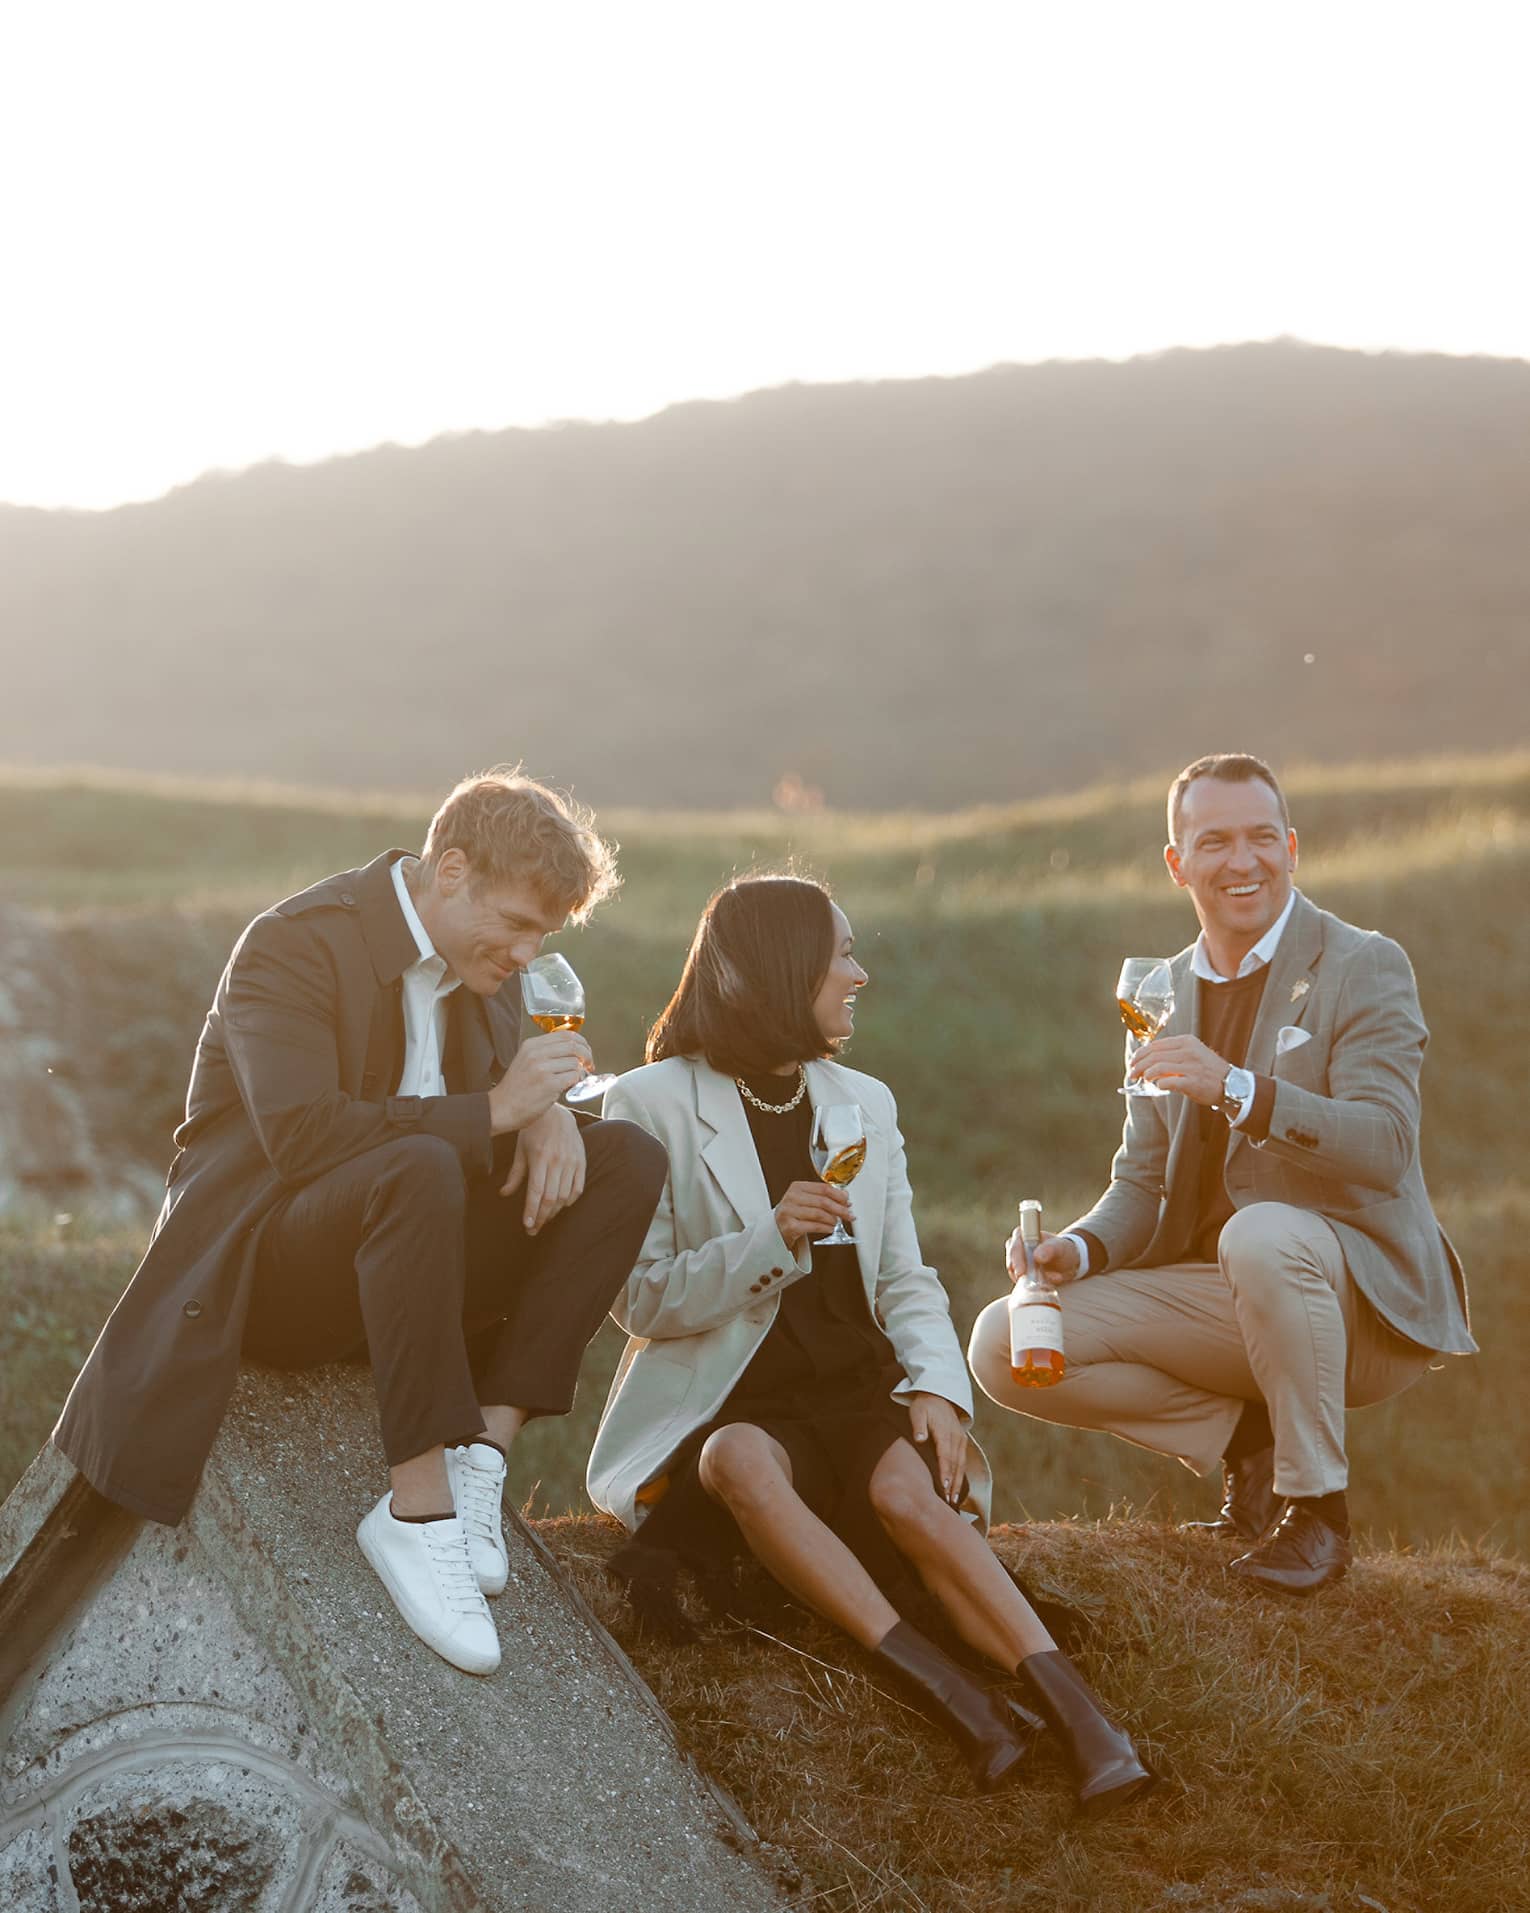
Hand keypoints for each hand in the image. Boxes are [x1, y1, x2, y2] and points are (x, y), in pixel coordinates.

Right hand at [488, 1031, 593, 1133]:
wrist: (500, 1109)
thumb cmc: (515, 1090)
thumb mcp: (525, 1061)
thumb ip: (545, 1053)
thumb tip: (573, 1052)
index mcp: (531, 1045)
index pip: (565, 1034)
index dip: (580, 1042)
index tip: (585, 1051)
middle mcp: (536, 1053)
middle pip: (574, 1046)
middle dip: (587, 1055)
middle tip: (589, 1065)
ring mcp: (543, 1068)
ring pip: (575, 1062)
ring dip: (581, 1071)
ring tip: (576, 1079)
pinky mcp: (549, 1084)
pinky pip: (573, 1077)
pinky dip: (577, 1081)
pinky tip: (570, 1086)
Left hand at [500, 1103, 586, 1232]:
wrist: (556, 1113)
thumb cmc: (533, 1131)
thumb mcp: (520, 1150)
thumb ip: (515, 1174)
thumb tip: (504, 1194)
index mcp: (539, 1158)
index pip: (536, 1192)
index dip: (532, 1211)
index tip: (527, 1225)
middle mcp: (557, 1161)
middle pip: (551, 1198)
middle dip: (542, 1217)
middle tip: (534, 1229)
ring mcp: (571, 1161)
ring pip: (564, 1196)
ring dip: (554, 1212)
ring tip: (545, 1219)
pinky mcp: (581, 1161)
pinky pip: (578, 1188)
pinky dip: (570, 1200)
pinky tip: (561, 1205)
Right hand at [773, 1178, 852, 1252]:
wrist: (774, 1231)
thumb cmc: (792, 1215)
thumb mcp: (805, 1201)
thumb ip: (823, 1197)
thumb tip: (844, 1196)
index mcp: (797, 1187)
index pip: (823, 1188)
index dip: (838, 1195)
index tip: (847, 1201)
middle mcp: (791, 1198)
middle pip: (823, 1201)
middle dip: (840, 1209)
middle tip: (849, 1214)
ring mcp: (789, 1212)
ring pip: (819, 1214)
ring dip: (833, 1219)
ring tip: (837, 1223)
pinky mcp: (790, 1227)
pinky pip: (813, 1226)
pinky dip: (825, 1228)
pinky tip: (830, 1229)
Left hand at [907, 1393, 967, 1505]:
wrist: (938, 1395)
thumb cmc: (924, 1406)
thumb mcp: (917, 1412)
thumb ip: (918, 1426)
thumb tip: (920, 1439)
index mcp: (945, 1432)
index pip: (945, 1455)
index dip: (945, 1472)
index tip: (944, 1487)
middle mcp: (956, 1437)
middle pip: (955, 1464)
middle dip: (952, 1483)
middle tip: (949, 1501)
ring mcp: (961, 1440)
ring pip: (961, 1464)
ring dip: (958, 1482)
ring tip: (954, 1500)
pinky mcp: (962, 1442)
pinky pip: (963, 1461)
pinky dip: (960, 1475)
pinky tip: (957, 1487)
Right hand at [1005, 1227, 1081, 1284]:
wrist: (1069, 1263)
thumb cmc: (1063, 1250)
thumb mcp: (1060, 1247)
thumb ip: (1049, 1249)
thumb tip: (1037, 1256)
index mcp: (1025, 1235)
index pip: (1014, 1245)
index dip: (1015, 1258)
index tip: (1021, 1271)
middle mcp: (1018, 1248)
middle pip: (1011, 1262)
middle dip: (1021, 1273)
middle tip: (1030, 1282)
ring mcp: (1019, 1262)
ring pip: (1015, 1274)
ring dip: (1030, 1280)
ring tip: (1049, 1280)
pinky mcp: (1023, 1275)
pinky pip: (1023, 1283)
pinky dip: (1033, 1285)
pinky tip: (1048, 1283)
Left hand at [1129, 1034, 1229, 1105]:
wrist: (1232, 1085)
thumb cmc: (1208, 1071)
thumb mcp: (1193, 1054)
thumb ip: (1173, 1054)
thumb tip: (1146, 1061)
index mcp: (1187, 1041)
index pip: (1155, 1045)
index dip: (1140, 1054)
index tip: (1133, 1062)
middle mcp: (1189, 1051)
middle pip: (1154, 1056)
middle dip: (1138, 1066)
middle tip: (1132, 1074)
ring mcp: (1192, 1066)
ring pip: (1158, 1068)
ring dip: (1146, 1075)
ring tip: (1144, 1080)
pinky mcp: (1193, 1082)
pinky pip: (1168, 1082)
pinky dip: (1159, 1084)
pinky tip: (1158, 1086)